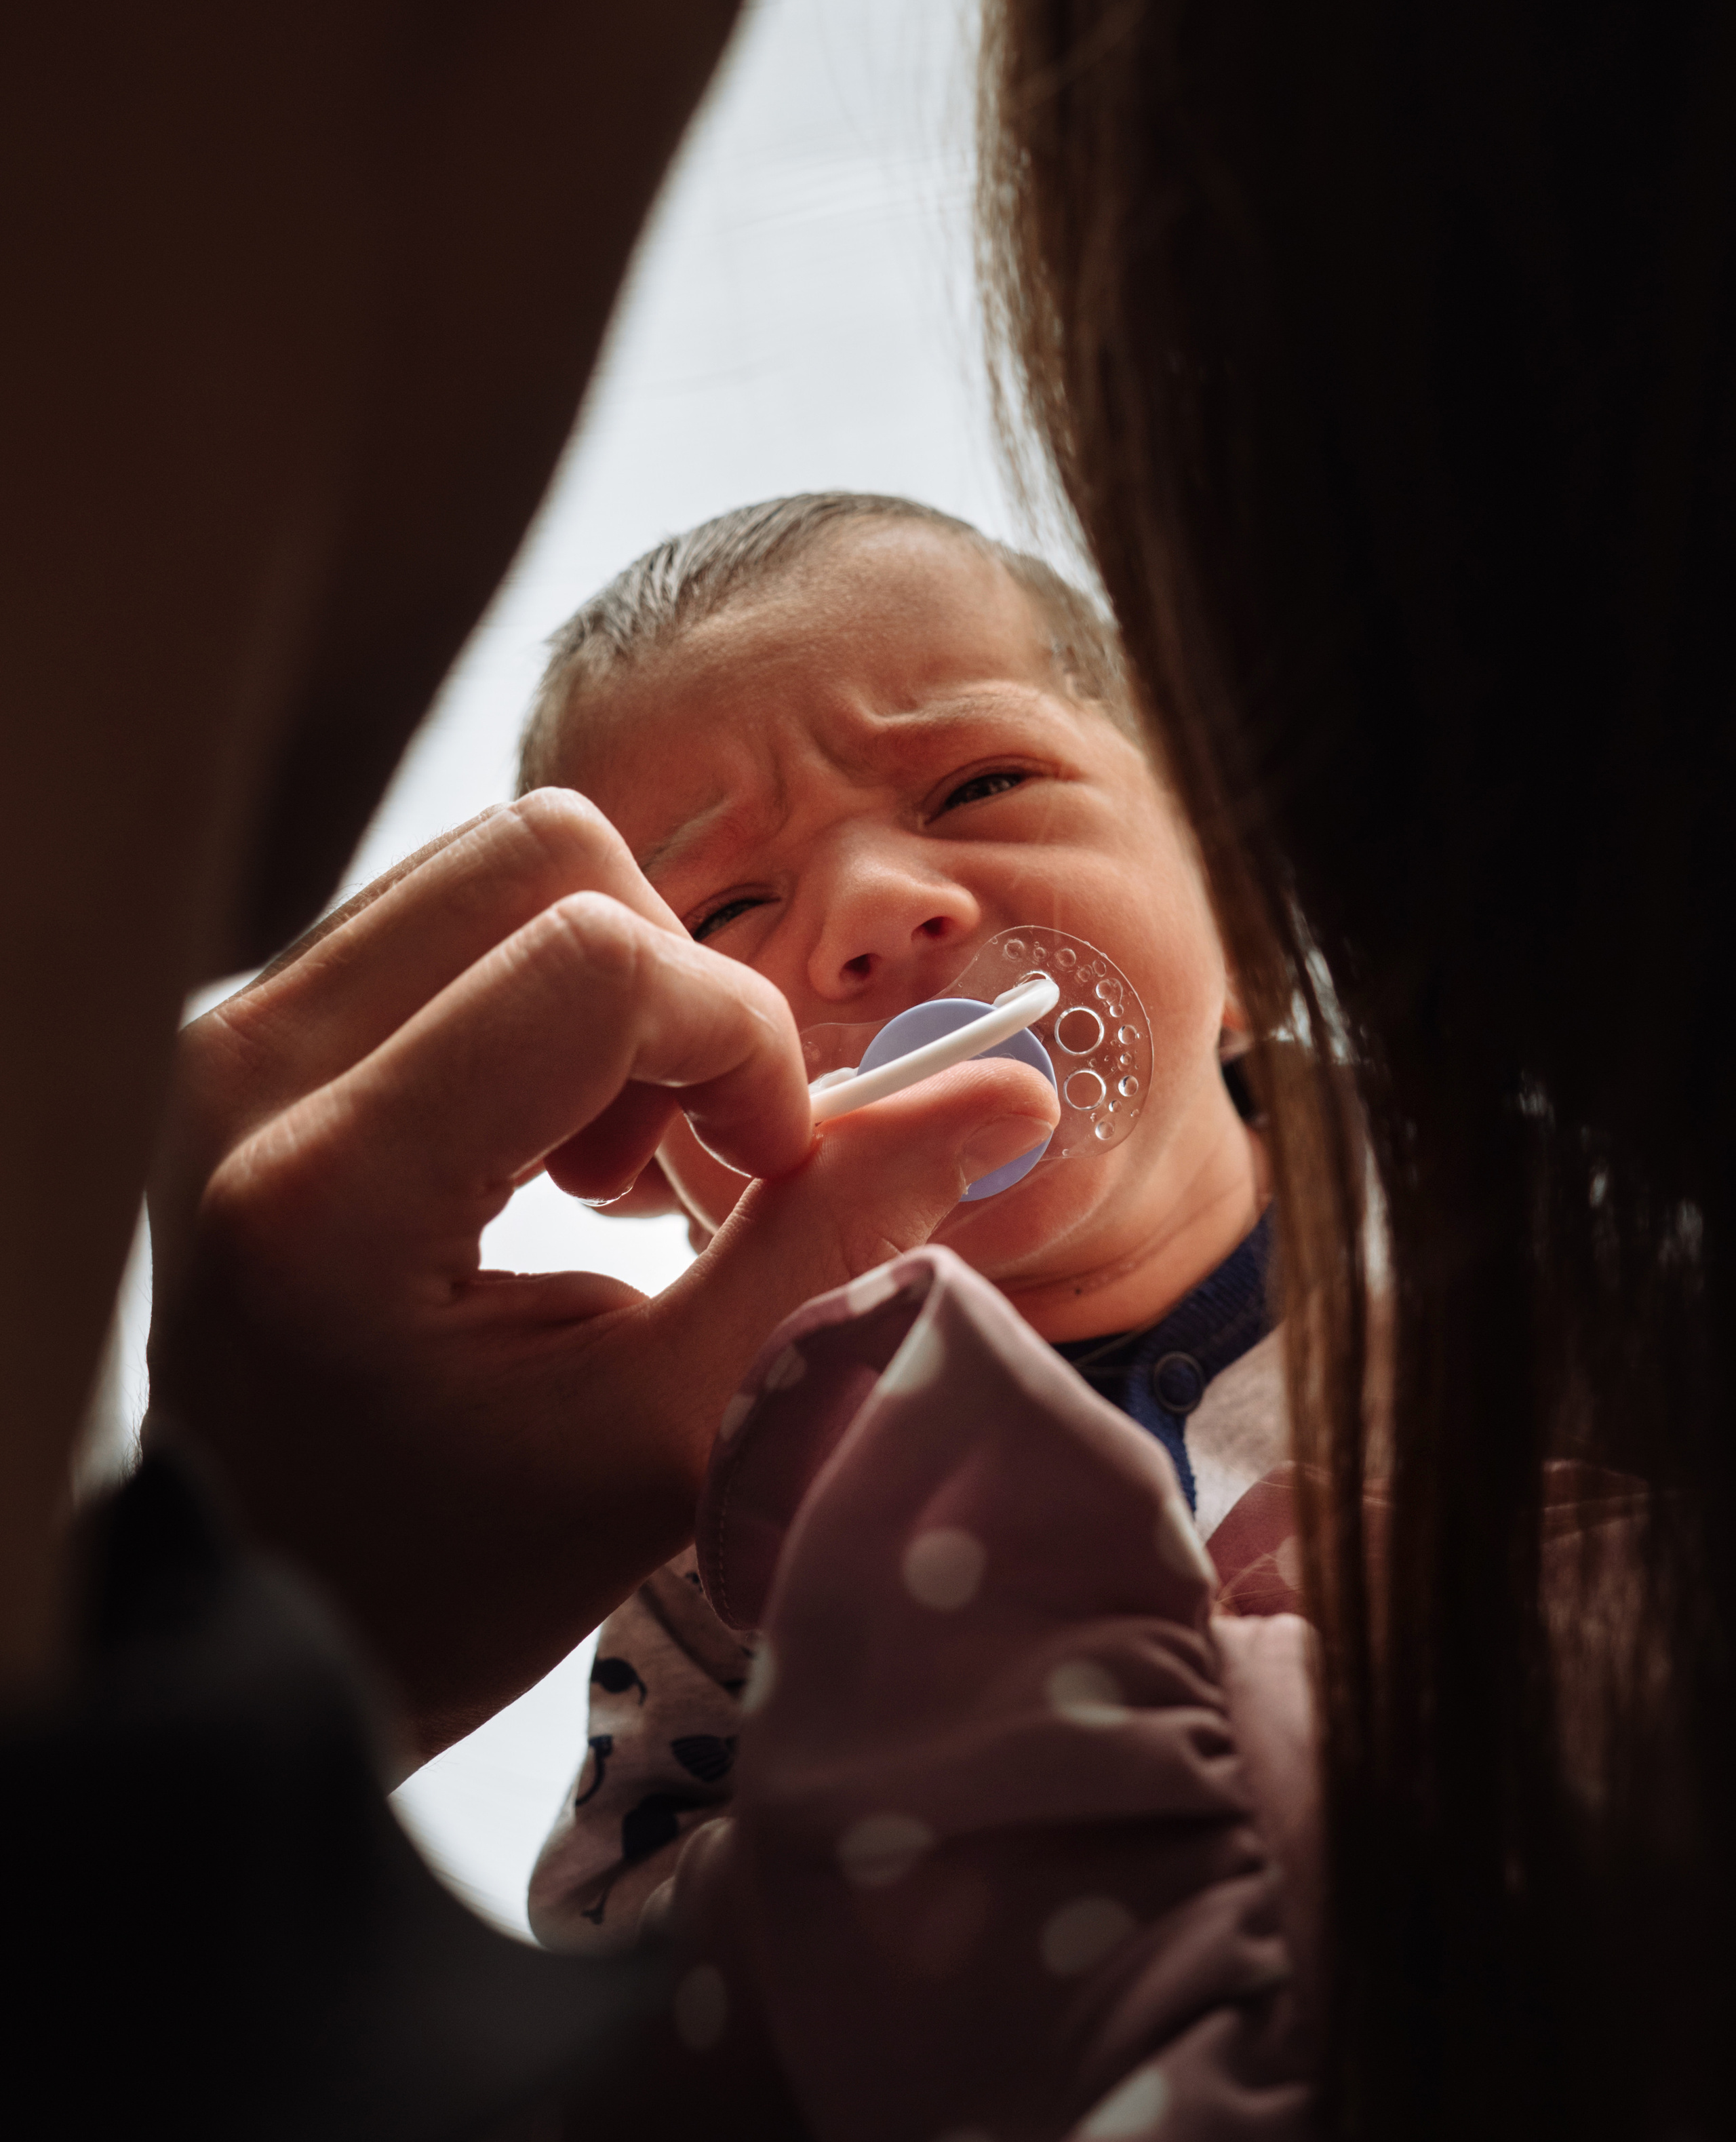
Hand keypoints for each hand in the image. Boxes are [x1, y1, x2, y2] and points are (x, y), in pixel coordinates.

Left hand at [148, 791, 1055, 1760]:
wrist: (266, 1615)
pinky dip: (552, 993)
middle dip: (680, 994)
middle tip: (678, 1160)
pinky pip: (453, 910)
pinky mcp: (255, 1030)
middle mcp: (250, 1071)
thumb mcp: (669, 1437)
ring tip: (605, 1161)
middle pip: (551, 855)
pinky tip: (547, 1136)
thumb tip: (1013, 1092)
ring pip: (506, 860)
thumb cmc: (453, 1566)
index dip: (742, 1044)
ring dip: (618, 987)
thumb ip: (837, 1247)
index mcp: (331, 1193)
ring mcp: (237, 1036)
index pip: (596, 966)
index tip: (768, 1170)